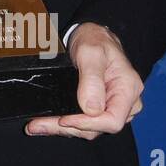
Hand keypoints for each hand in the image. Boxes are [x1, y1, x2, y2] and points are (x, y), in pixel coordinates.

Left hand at [25, 23, 142, 139]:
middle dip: (67, 128)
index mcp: (128, 90)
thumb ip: (92, 79)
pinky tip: (45, 123)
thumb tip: (91, 109)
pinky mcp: (100, 109)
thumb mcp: (91, 52)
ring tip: (36, 126)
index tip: (64, 119)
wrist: (92, 36)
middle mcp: (125, 103)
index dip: (88, 124)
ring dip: (61, 128)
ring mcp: (112, 107)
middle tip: (38, 125)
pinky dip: (64, 124)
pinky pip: (84, 122)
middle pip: (98, 128)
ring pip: (89, 129)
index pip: (113, 120)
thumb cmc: (95, 40)